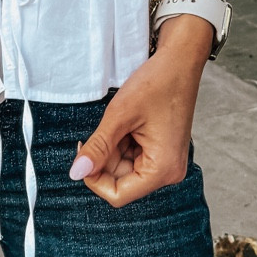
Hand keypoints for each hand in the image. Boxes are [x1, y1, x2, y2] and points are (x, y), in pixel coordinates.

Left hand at [68, 15, 211, 206]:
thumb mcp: (120, 115)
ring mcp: (166, 162)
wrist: (180, 61)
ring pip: (124, 169)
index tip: (83, 153)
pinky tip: (128, 122)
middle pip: (120, 182)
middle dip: (105, 159)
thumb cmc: (157, 83)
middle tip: (106, 128)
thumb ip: (97, 147)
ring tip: (122, 121)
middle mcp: (168, 172)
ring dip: (113, 149)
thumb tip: (76, 172)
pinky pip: (133, 158)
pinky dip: (122, 143)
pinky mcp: (162, 152)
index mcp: (163, 169)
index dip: (94, 178)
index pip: (118, 195)